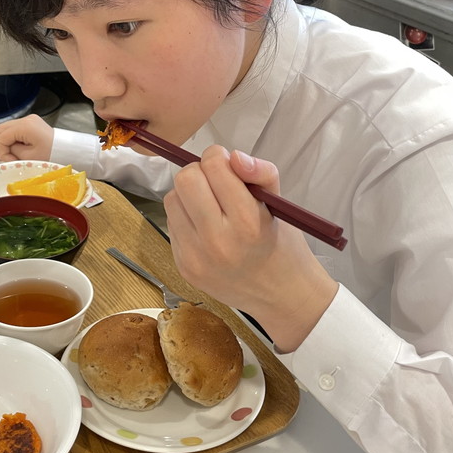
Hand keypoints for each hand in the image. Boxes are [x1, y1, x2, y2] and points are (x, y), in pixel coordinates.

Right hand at [0, 114, 54, 160]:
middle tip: (3, 158)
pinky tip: (15, 149)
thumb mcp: (29, 157)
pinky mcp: (31, 124)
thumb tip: (3, 150)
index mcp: (25, 126)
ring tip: (9, 155)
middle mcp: (26, 119)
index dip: (1, 151)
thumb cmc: (52, 154)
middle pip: (0, 130)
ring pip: (4, 129)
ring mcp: (28, 120)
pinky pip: (13, 129)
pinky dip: (10, 139)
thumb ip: (12, 152)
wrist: (66, 150)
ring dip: (3, 142)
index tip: (8, 161)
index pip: (1, 137)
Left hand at [164, 146, 336, 351]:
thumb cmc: (281, 244)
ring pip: (172, 199)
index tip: (229, 168)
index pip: (214, 166)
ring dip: (188, 195)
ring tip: (210, 207)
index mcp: (247, 222)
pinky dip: (185, 218)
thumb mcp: (280, 204)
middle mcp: (218, 241)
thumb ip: (261, 172)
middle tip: (216, 184)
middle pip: (185, 179)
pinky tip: (206, 229)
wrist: (280, 295)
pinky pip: (171, 224)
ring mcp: (196, 257)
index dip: (220, 158)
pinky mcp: (183, 267)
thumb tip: (232, 156)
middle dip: (200, 173)